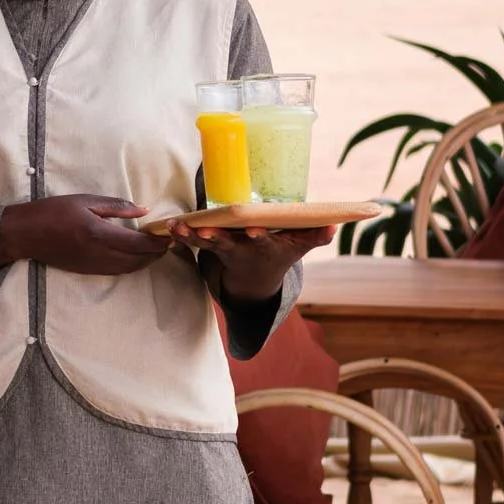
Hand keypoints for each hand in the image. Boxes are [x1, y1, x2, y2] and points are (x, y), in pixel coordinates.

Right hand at [0, 195, 171, 277]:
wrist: (25, 234)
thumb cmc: (53, 211)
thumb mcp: (85, 200)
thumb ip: (116, 206)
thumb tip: (144, 210)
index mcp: (99, 234)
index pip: (138, 244)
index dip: (157, 242)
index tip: (168, 234)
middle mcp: (99, 254)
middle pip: (137, 260)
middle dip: (156, 253)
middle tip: (168, 242)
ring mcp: (93, 266)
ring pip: (129, 268)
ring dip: (146, 262)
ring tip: (156, 250)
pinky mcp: (88, 271)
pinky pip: (117, 271)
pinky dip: (132, 265)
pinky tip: (136, 257)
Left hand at [167, 222, 333, 300]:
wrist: (256, 277)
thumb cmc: (280, 252)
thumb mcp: (299, 246)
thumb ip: (316, 236)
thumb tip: (334, 226)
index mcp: (264, 246)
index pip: (262, 240)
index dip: (259, 236)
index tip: (255, 231)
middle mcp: (242, 248)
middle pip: (228, 243)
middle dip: (217, 238)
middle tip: (206, 232)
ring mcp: (224, 248)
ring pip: (205, 242)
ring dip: (190, 235)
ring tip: (176, 227)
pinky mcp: (210, 245)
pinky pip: (193, 239)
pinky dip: (181, 234)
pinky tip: (169, 226)